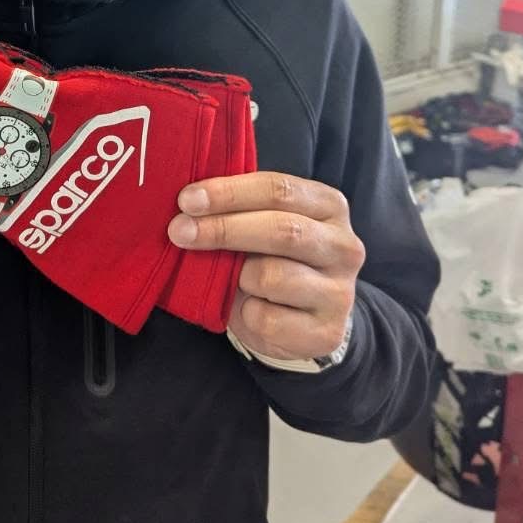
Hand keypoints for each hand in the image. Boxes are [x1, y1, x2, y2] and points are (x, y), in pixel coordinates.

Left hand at [167, 173, 364, 360]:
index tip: (187, 200)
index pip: (278, 189)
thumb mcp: (264, 222)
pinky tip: (249, 307)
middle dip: (223, 229)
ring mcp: (340, 292)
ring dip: (236, 277)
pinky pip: (267, 318)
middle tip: (179, 231)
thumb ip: (239, 208)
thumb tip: (188, 205)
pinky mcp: (326, 332)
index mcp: (329, 206)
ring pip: (271, 276)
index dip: (229, 193)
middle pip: (280, 230)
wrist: (308, 319)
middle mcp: (343, 246)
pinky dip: (244, 313)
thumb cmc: (275, 257)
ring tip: (231, 278)